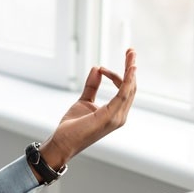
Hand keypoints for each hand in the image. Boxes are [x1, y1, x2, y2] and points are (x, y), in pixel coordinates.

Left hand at [38, 49, 137, 172]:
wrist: (63, 142)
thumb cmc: (73, 126)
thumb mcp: (83, 100)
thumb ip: (91, 86)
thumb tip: (96, 68)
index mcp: (115, 112)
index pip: (123, 89)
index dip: (116, 75)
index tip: (101, 68)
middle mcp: (120, 115)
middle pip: (131, 87)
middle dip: (131, 67)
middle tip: (131, 50)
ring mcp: (117, 117)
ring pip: (130, 88)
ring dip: (131, 69)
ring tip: (131, 53)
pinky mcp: (110, 116)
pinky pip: (123, 95)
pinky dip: (127, 80)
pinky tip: (130, 68)